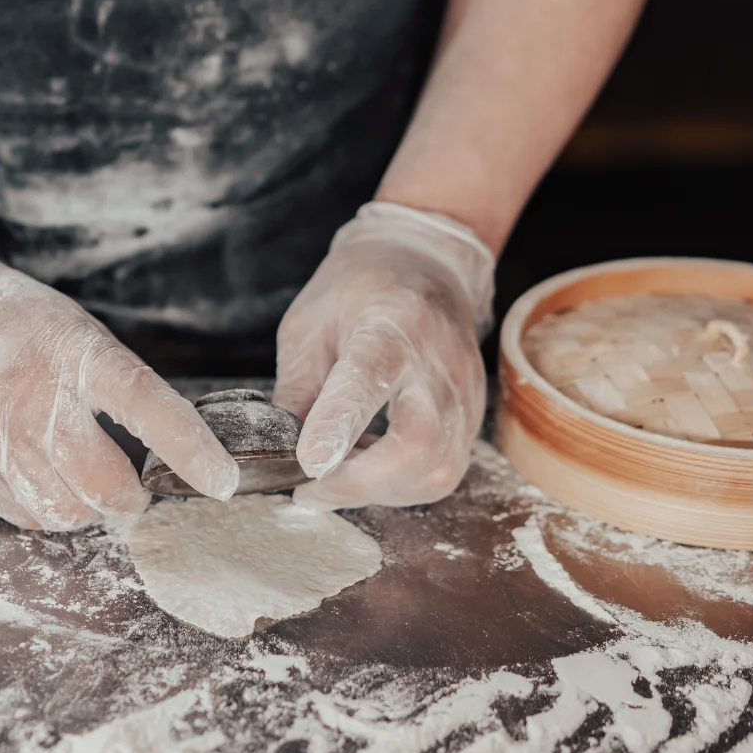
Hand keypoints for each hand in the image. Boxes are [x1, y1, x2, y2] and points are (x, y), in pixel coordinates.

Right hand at [0, 234, 238, 529]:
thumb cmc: (6, 320)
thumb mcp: (70, 331)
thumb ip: (112, 382)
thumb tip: (163, 440)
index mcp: (73, 353)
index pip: (148, 406)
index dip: (191, 450)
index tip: (223, 481)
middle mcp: (35, 401)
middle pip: (106, 485)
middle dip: (132, 498)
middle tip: (135, 488)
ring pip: (66, 511)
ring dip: (88, 509)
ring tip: (85, 482)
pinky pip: (26, 515)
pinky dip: (47, 509)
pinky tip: (44, 480)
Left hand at [272, 202, 494, 509]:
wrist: (426, 261)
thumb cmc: (358, 290)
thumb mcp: (308, 326)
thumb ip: (297, 389)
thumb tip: (280, 449)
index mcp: (391, 325)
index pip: (368, 381)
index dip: (338, 427)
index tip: (308, 463)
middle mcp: (437, 361)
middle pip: (418, 442)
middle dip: (361, 482)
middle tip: (311, 489)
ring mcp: (463, 392)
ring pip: (436, 469)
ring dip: (379, 490)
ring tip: (335, 478)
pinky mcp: (471, 415)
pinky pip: (443, 471)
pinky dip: (400, 485)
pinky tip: (368, 469)